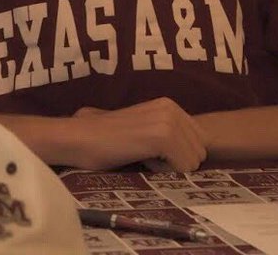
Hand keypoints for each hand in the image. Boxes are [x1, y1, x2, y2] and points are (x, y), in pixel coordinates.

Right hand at [70, 98, 206, 172]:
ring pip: (193, 162)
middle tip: (144, 155)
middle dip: (175, 162)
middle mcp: (172, 107)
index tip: (150, 151)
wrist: (78, 139)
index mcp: (169, 105)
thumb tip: (195, 152)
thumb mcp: (144, 128)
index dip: (177, 155)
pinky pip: (183, 168)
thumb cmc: (105, 140)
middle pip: (199, 153)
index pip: (199, 142)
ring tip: (141, 156)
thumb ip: (168, 133)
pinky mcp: (163, 136)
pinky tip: (140, 159)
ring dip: (169, 168)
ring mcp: (168, 120)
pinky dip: (163, 172)